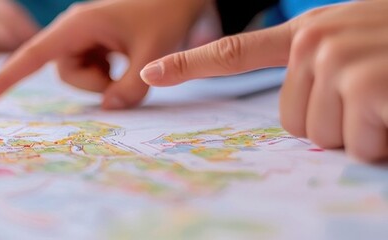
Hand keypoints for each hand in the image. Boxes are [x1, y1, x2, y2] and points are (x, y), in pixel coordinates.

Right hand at [0, 0, 209, 108]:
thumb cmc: (168, 13)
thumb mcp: (154, 53)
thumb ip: (131, 88)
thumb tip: (109, 107)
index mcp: (78, 24)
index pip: (32, 55)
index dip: (4, 79)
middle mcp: (75, 29)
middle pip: (64, 72)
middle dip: (94, 83)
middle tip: (128, 75)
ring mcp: (85, 36)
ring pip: (79, 74)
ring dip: (104, 79)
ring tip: (130, 62)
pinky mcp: (95, 42)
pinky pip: (92, 69)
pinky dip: (110, 73)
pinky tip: (128, 57)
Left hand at [141, 1, 387, 161]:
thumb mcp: (363, 46)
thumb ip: (323, 70)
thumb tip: (303, 116)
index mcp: (312, 30)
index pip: (238, 50)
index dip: (190, 64)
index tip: (148, 73)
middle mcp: (316, 38)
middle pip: (291, 119)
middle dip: (335, 124)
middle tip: (378, 97)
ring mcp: (338, 57)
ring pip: (321, 136)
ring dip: (363, 133)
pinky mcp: (364, 81)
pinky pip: (357, 143)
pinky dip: (385, 141)